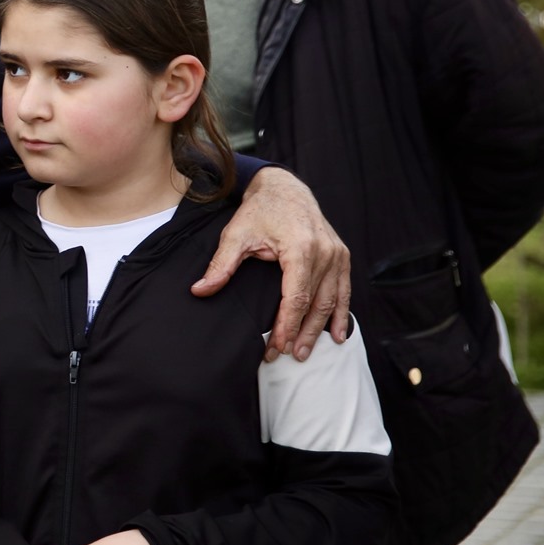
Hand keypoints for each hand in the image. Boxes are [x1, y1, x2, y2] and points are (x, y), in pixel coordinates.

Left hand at [191, 166, 351, 360]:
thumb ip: (221, 265)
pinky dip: (341, 313)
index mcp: (300, 248)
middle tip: (288, 356)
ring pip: (331, 301)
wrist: (283, 189)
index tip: (275, 346)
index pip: (295, 297)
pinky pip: (344, 290)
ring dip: (320, 329)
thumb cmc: (260, 211)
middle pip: (315, 304)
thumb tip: (199, 290)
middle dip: (301, 333)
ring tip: (305, 352)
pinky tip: (337, 334)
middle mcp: (324, 253)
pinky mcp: (341, 256)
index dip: (286, 325)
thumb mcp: (236, 234)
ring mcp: (337, 255)